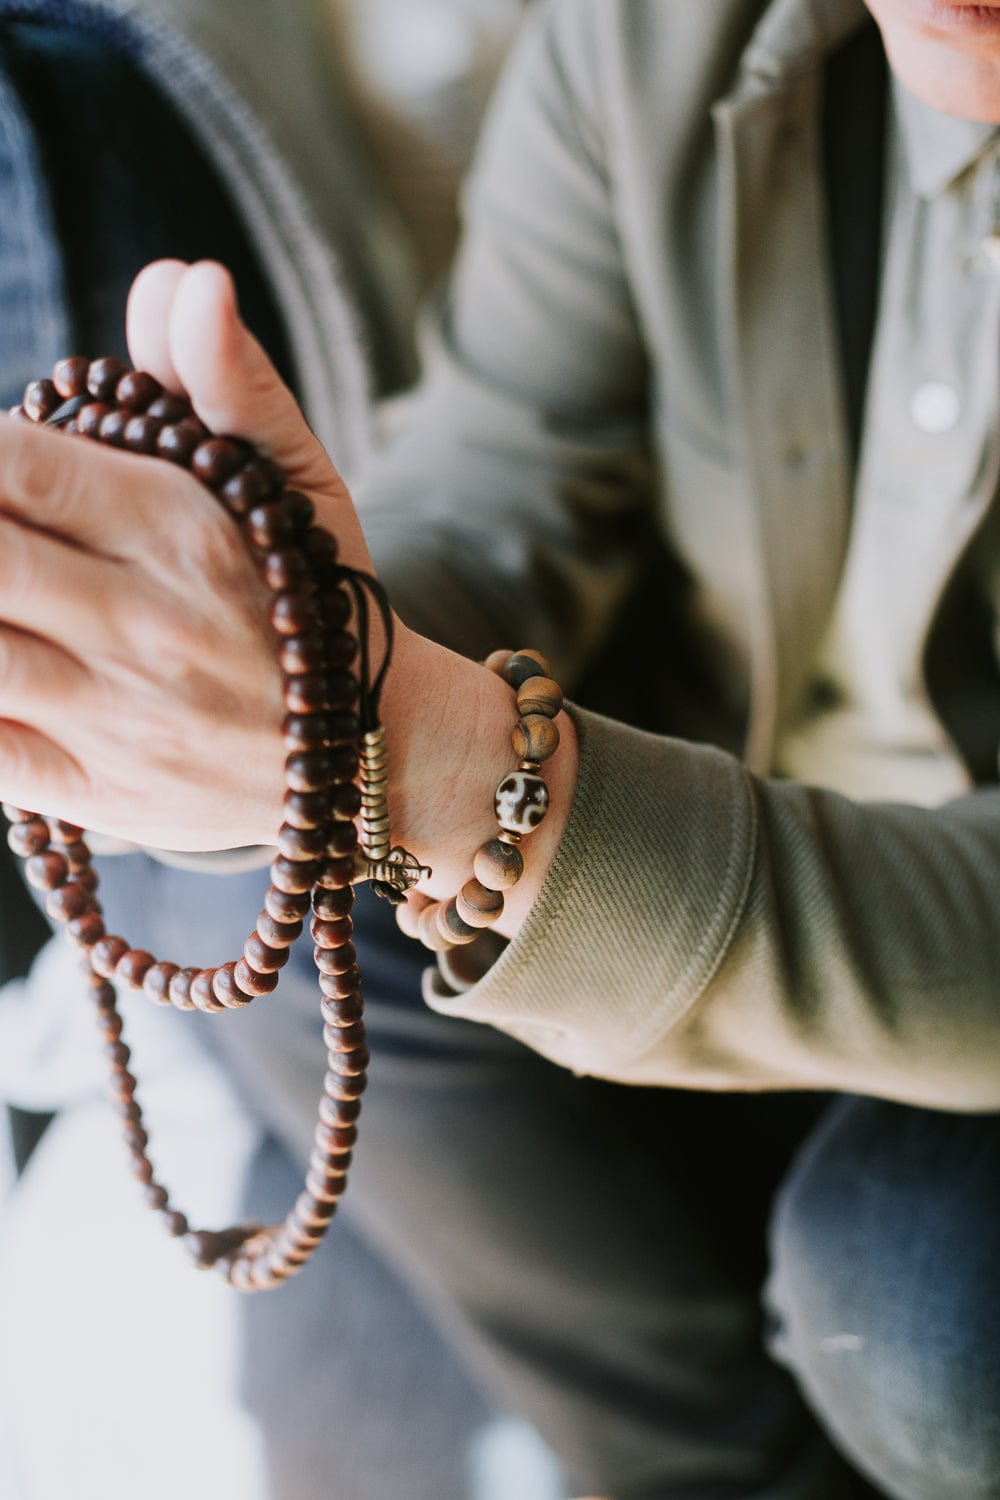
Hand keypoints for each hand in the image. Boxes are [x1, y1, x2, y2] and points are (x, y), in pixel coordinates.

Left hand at [0, 259, 389, 849]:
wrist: (375, 752)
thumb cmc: (312, 595)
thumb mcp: (292, 479)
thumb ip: (225, 376)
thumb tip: (184, 279)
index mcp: (182, 528)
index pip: (13, 463)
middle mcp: (146, 625)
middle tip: (1, 527)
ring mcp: (117, 718)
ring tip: (6, 583)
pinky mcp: (96, 792)